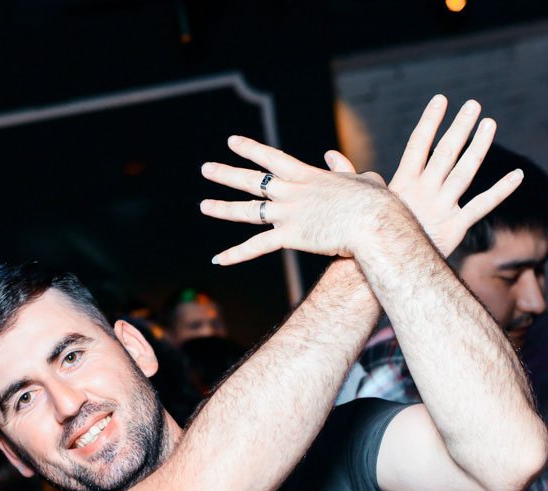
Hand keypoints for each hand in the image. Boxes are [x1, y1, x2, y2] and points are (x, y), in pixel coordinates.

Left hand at [200, 137, 385, 264]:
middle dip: (226, 174)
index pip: (271, 158)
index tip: (232, 142)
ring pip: (247, 211)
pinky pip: (256, 247)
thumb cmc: (375, 202)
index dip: (250, 149)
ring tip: (204, 205)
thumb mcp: (361, 178)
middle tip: (206, 168)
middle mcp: (291, 192)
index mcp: (307, 176)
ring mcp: (288, 213)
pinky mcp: (290, 236)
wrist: (374, 220)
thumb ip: (343, 167)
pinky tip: (218, 260)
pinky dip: (236, 254)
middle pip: (251, 181)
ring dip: (223, 208)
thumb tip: (332, 154)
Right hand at [324, 95, 522, 257]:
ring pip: (466, 170)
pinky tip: (517, 175)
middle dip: (461, 126)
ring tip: (490, 123)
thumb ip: (349, 176)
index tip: (441, 99)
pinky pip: (483, 205)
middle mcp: (424, 191)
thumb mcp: (358, 204)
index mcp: (402, 183)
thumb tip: (330, 154)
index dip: (430, 120)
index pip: (419, 144)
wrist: (379, 274)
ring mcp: (442, 208)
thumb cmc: (364, 240)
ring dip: (480, 145)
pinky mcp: (456, 228)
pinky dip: (502, 190)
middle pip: (447, 151)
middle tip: (474, 104)